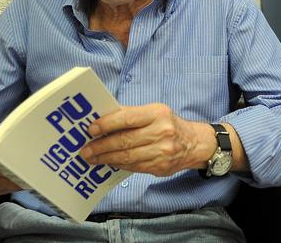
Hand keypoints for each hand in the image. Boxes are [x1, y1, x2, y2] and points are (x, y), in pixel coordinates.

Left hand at [80, 104, 215, 176]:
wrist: (195, 143)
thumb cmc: (166, 123)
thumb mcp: (153, 111)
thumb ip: (129, 114)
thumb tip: (100, 118)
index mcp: (157, 113)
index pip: (127, 118)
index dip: (106, 124)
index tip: (90, 130)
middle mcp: (161, 132)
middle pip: (125, 140)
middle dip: (101, 146)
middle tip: (85, 149)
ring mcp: (162, 152)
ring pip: (127, 157)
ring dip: (106, 158)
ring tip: (91, 158)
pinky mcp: (161, 167)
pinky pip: (134, 167)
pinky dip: (118, 164)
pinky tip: (108, 162)